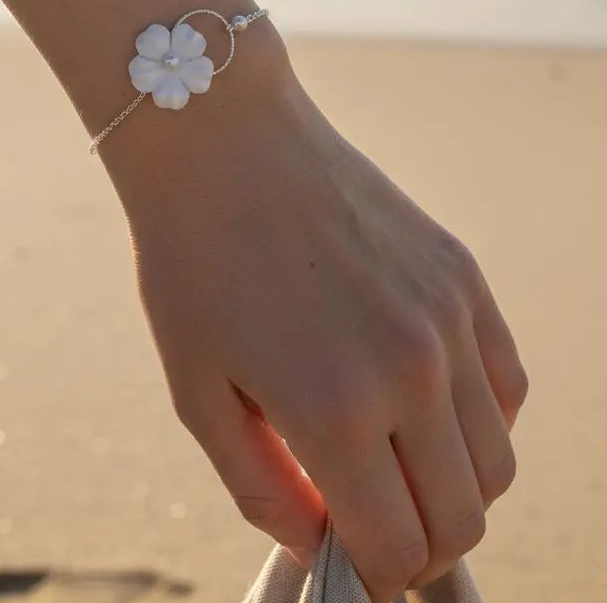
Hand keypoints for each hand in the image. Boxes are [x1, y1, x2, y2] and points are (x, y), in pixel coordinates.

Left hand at [109, 55, 527, 602]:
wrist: (222, 140)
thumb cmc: (192, 261)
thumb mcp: (195, 389)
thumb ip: (258, 487)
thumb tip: (318, 540)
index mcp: (334, 410)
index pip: (397, 551)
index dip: (371, 574)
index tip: (345, 557)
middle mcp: (411, 370)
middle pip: (461, 520)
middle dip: (416, 544)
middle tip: (370, 521)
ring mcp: (447, 318)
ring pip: (497, 461)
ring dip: (452, 487)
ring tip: (393, 461)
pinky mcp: (462, 276)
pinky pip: (508, 385)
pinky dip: (480, 420)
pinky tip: (424, 403)